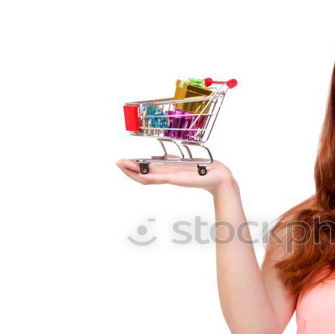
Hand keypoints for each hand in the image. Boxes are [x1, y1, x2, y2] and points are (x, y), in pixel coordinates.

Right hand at [116, 155, 234, 194]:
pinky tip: (138, 172)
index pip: (147, 171)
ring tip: (122, 165)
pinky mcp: (177, 178)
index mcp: (168, 172)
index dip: (134, 167)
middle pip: (143, 175)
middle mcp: (167, 176)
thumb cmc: (203, 168)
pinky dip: (148, 175)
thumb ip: (171, 159)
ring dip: (134, 172)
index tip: (123, 162)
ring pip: (148, 177)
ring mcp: (171, 178)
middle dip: (129, 169)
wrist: (217, 176)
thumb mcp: (182, 161)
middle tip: (117, 163)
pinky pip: (159, 177)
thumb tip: (161, 155)